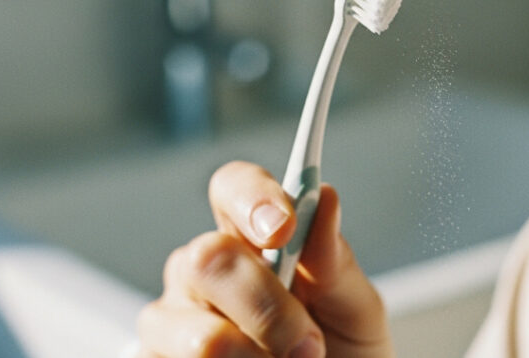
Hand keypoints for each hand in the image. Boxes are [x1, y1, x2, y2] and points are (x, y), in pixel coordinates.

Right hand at [136, 161, 393, 356]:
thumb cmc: (343, 356)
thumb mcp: (357, 313)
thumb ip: (338, 263)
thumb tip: (325, 199)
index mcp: (254, 242)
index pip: (233, 188)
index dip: (252, 197)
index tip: (283, 227)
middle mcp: (203, 275)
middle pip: (207, 256)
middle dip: (266, 304)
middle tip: (309, 345)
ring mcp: (171, 326)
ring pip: (197, 333)